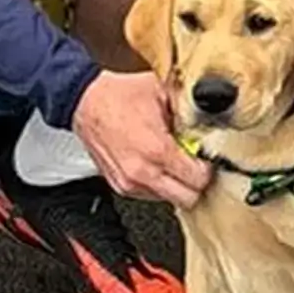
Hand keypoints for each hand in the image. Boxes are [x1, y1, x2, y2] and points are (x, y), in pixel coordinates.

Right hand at [74, 65, 209, 204]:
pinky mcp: (120, 186)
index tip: (206, 158)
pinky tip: (156, 163)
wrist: (85, 101)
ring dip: (176, 185)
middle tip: (196, 165)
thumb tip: (208, 119)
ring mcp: (130, 183)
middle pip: (188, 199)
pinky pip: (150, 195)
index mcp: (157, 150)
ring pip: (169, 200)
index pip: (198, 180)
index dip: (208, 169)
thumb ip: (188, 110)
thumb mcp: (162, 92)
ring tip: (173, 161)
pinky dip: (158, 184)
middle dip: (196, 183)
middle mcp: (143, 172)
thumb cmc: (119, 95)